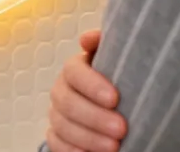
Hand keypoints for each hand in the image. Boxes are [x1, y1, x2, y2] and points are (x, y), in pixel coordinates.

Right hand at [46, 29, 126, 151]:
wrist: (113, 104)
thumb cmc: (117, 79)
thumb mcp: (116, 57)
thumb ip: (105, 44)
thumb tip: (87, 39)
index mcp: (75, 68)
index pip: (73, 71)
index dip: (92, 84)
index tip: (115, 98)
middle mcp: (62, 90)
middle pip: (67, 102)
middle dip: (95, 117)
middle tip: (121, 128)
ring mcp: (57, 115)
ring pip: (63, 126)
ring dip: (88, 138)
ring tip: (114, 147)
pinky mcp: (57, 137)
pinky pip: (58, 145)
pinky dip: (74, 151)